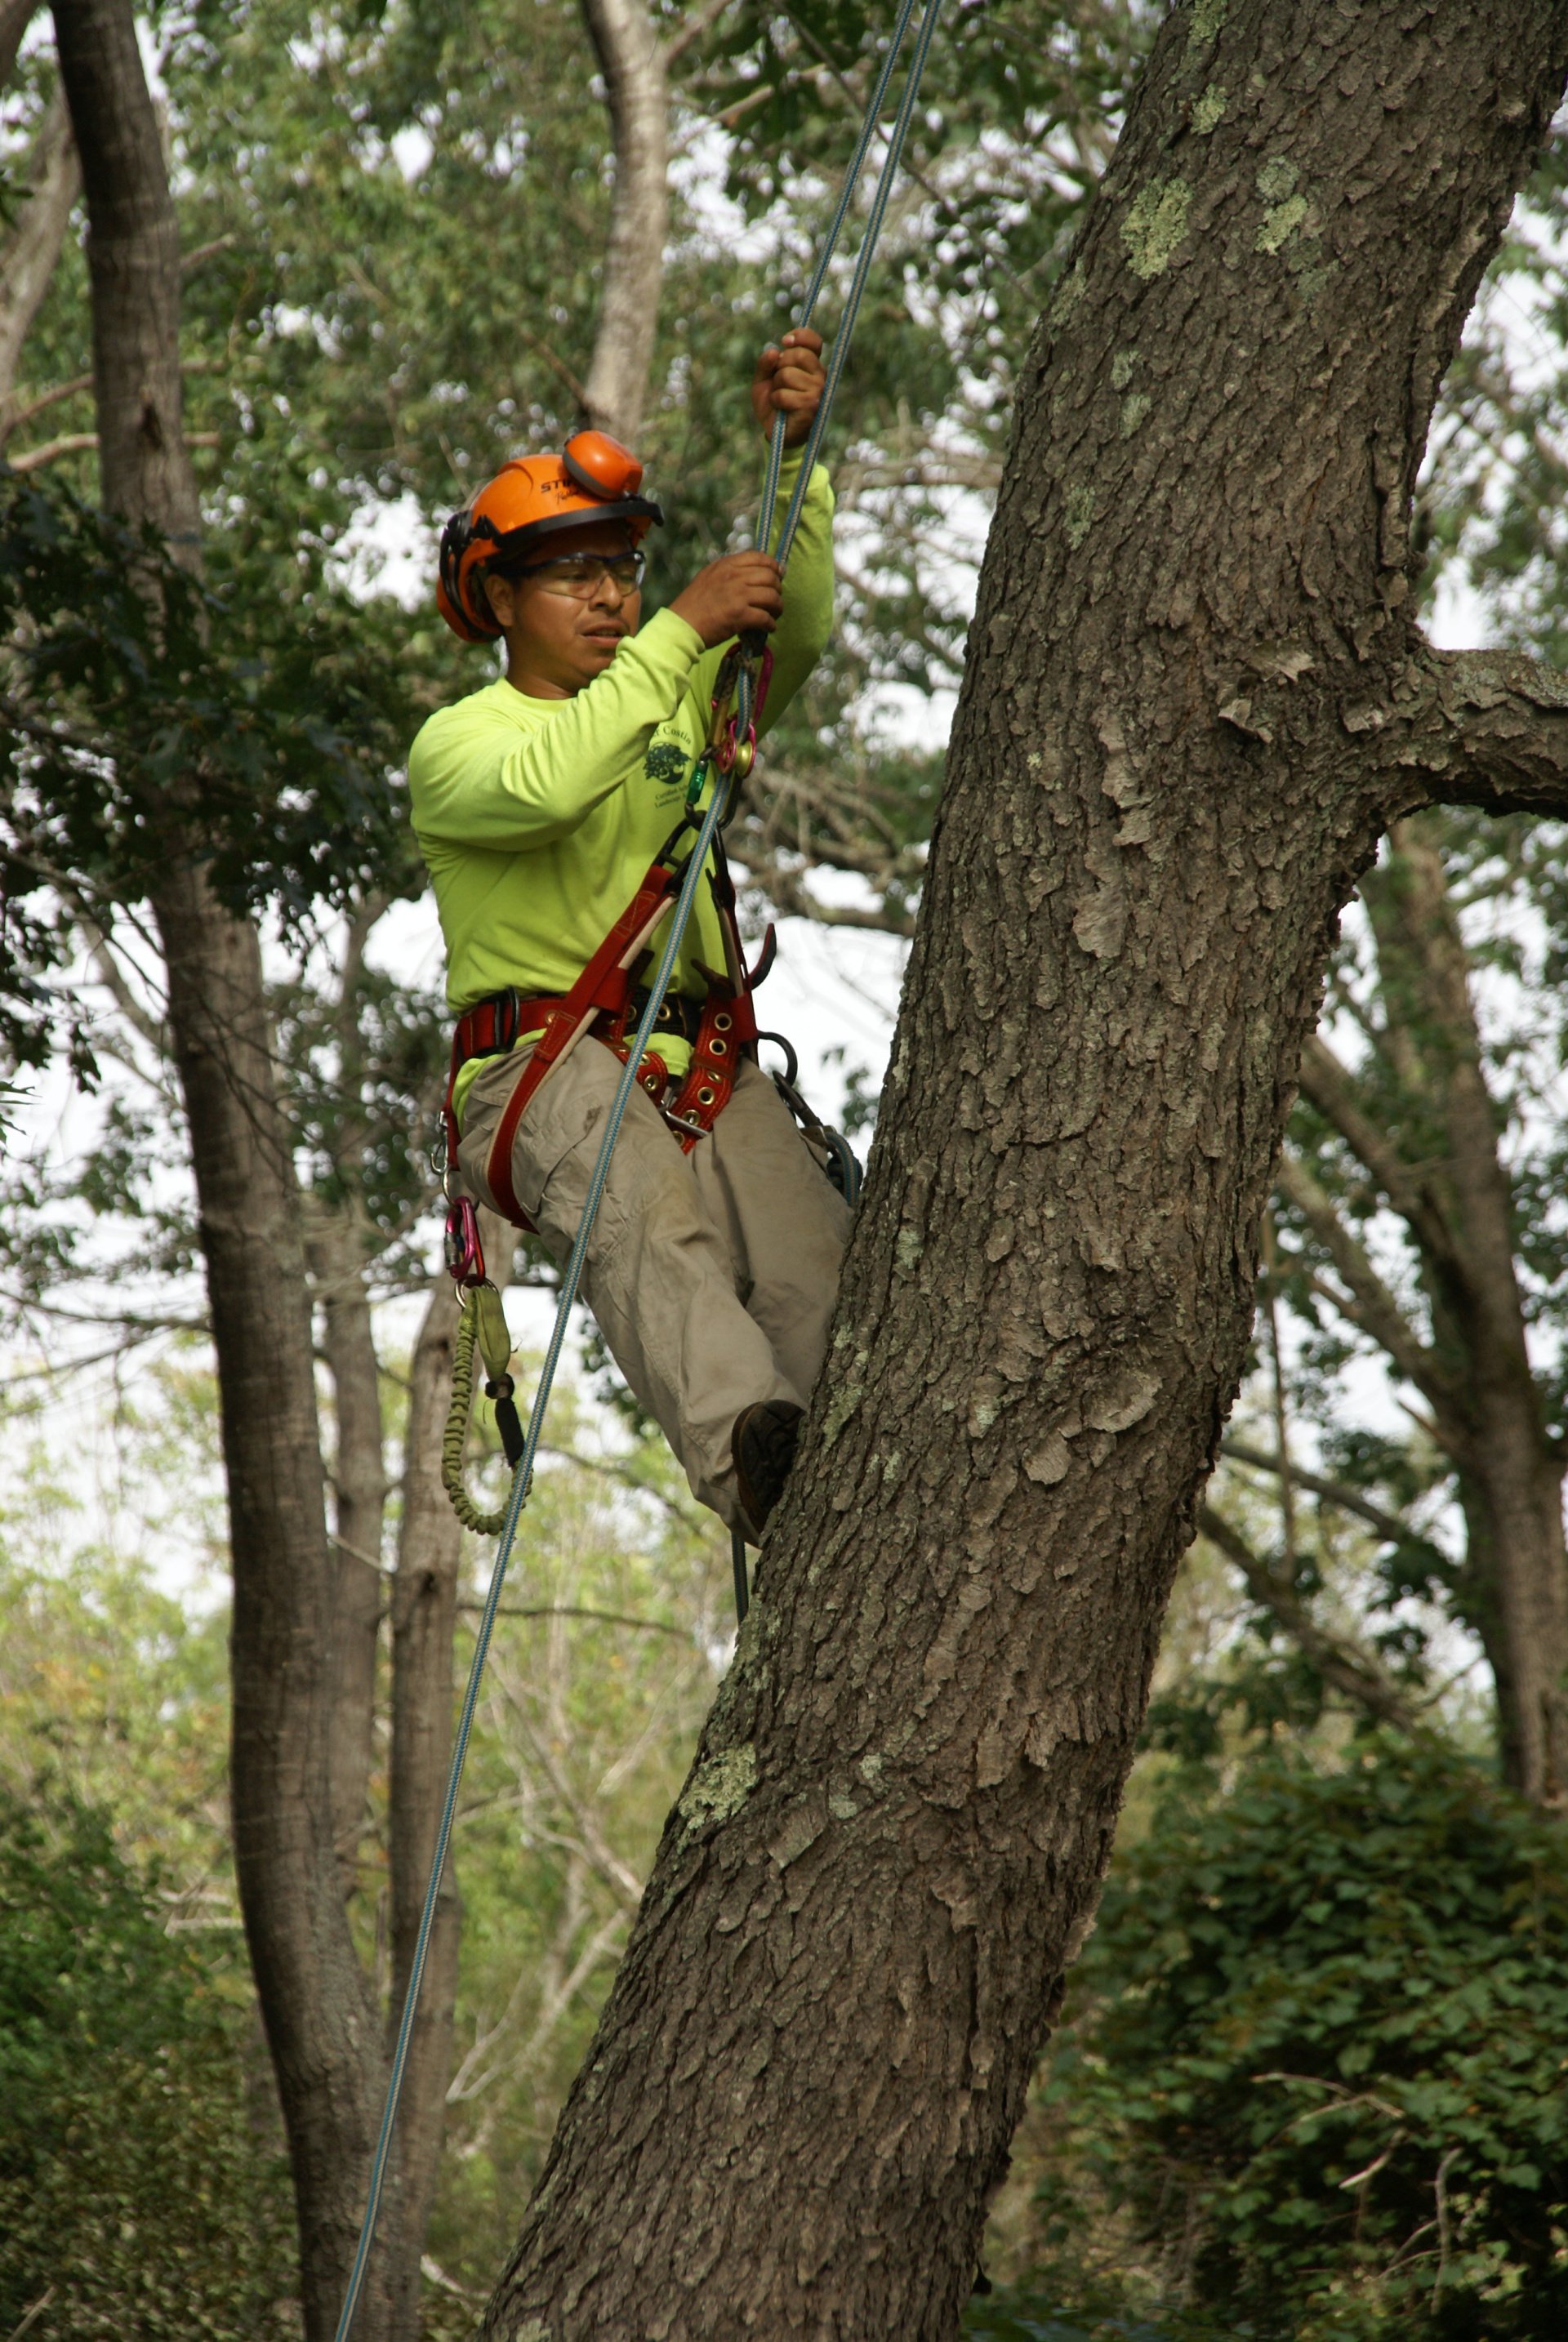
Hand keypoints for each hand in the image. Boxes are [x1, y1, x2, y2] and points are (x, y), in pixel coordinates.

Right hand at [670, 552, 783, 647]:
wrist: (681, 625)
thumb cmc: (693, 605)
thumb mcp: (708, 577)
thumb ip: (728, 572)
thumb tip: (752, 574)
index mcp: (725, 564)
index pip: (759, 557)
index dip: (773, 567)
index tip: (777, 576)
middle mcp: (733, 576)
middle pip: (770, 577)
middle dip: (777, 589)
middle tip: (775, 600)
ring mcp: (737, 594)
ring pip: (772, 596)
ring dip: (777, 607)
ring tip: (774, 614)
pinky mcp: (740, 615)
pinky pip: (765, 617)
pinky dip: (770, 624)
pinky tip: (768, 627)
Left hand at [751, 327, 825, 446]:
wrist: (775, 432)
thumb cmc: (772, 404)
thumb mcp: (763, 380)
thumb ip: (765, 363)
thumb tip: (773, 351)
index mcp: (812, 366)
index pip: (814, 342)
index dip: (800, 336)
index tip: (785, 342)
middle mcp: (820, 377)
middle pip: (798, 354)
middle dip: (780, 365)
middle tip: (778, 381)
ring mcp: (818, 392)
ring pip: (787, 374)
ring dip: (776, 387)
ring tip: (779, 398)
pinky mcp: (811, 408)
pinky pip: (784, 395)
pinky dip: (775, 400)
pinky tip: (780, 408)